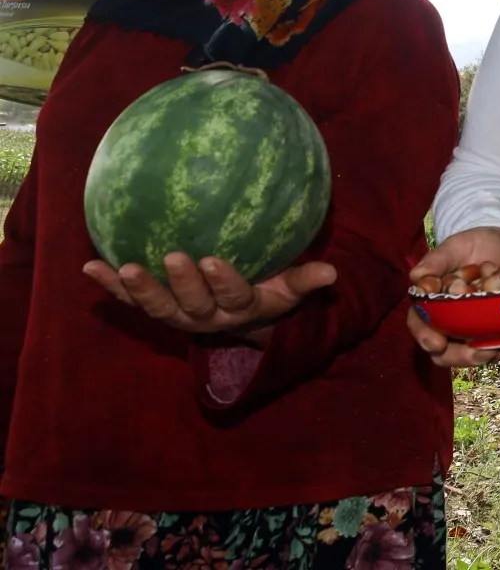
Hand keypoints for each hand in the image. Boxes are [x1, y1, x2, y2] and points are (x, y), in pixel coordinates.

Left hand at [83, 253, 336, 344]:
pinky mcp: (154, 309)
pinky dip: (109, 286)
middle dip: (181, 283)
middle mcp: (204, 318)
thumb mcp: (286, 290)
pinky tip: (89, 265)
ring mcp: (176, 315)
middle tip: (172, 257)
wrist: (234, 320)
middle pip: (191, 305)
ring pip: (156, 307)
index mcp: (238, 311)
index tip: (214, 260)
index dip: (223, 282)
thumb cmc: (265, 292)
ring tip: (125, 268)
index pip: (233, 297)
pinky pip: (129, 300)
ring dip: (140, 289)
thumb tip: (334, 273)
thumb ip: (304, 281)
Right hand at [408, 226, 499, 367]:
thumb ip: (437, 261)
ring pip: (476, 355)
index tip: (437, 343)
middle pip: (446, 353)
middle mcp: (451, 323)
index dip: (425, 337)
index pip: (420, 325)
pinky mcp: (498, 330)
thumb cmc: (475, 245)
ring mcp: (475, 330)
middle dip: (462, 357)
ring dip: (492, 354)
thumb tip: (416, 278)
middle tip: (480, 353)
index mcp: (433, 304)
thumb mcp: (456, 247)